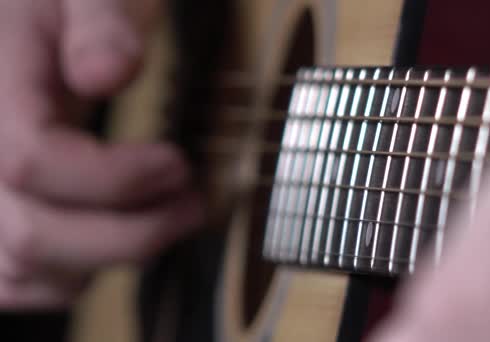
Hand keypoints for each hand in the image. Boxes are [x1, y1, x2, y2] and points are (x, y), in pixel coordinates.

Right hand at [0, 0, 201, 308]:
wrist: (29, 26)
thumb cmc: (59, 4)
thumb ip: (98, 22)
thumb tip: (108, 73)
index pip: (33, 161)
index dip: (116, 177)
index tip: (176, 163)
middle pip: (31, 234)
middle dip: (129, 233)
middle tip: (188, 205)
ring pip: (22, 269)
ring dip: (106, 259)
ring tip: (160, 222)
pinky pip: (12, 282)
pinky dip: (67, 279)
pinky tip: (110, 241)